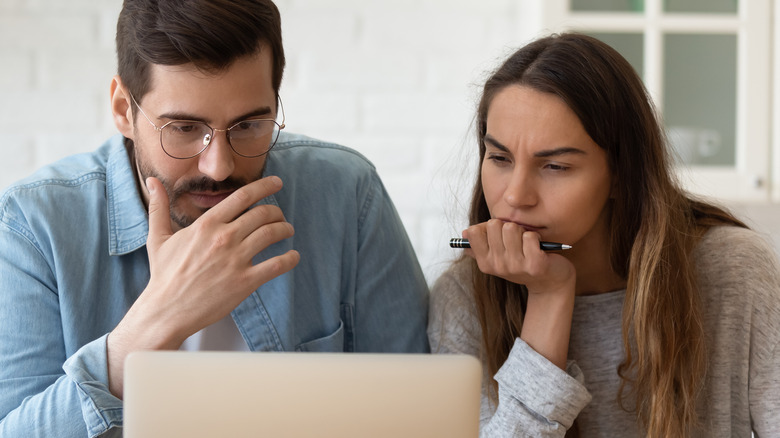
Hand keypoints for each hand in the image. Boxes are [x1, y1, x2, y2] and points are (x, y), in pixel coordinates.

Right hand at [107, 176, 298, 397]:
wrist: (167, 310)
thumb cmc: (164, 274)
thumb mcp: (158, 237)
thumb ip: (158, 207)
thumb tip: (151, 181)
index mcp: (207, 224)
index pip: (242, 196)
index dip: (264, 186)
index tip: (276, 183)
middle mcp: (224, 238)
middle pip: (263, 214)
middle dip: (276, 212)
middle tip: (280, 216)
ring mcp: (236, 260)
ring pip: (272, 234)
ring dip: (285, 229)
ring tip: (287, 231)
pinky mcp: (245, 282)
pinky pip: (277, 265)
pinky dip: (290, 258)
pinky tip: (293, 256)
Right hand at [464, 219, 575, 368]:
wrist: (548, 282)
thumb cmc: (521, 263)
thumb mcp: (497, 256)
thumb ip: (479, 245)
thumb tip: (464, 233)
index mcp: (484, 262)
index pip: (474, 231)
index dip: (487, 227)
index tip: (497, 235)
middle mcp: (497, 265)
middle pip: (494, 224)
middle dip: (507, 226)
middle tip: (516, 239)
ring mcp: (515, 266)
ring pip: (512, 228)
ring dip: (522, 231)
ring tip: (526, 243)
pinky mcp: (535, 265)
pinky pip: (530, 236)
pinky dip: (536, 237)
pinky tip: (538, 248)